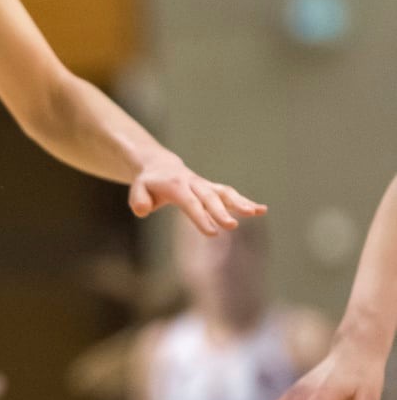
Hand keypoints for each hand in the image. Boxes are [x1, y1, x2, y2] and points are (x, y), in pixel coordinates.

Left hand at [129, 154, 264, 236]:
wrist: (160, 167)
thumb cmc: (148, 183)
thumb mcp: (137, 189)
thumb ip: (138, 200)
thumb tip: (143, 210)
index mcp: (176, 186)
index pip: (190, 203)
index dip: (201, 217)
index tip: (212, 233)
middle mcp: (194, 184)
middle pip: (210, 198)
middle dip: (221, 212)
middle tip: (232, 226)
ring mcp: (205, 186)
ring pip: (225, 193)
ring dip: (241, 202)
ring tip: (258, 212)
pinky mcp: (213, 190)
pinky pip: (230, 195)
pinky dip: (246, 201)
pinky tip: (261, 210)